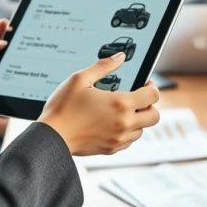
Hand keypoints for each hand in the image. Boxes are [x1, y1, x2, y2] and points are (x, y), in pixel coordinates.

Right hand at [39, 53, 160, 155]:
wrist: (51, 137)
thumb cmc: (63, 108)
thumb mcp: (80, 79)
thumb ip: (103, 66)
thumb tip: (120, 57)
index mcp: (120, 104)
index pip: (153, 96)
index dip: (151, 87)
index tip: (144, 84)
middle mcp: (124, 123)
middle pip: (154, 116)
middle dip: (149, 105)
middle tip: (137, 98)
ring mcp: (118, 138)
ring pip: (142, 130)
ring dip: (138, 119)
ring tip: (122, 111)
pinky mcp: (111, 149)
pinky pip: (129, 141)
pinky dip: (127, 132)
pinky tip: (113, 123)